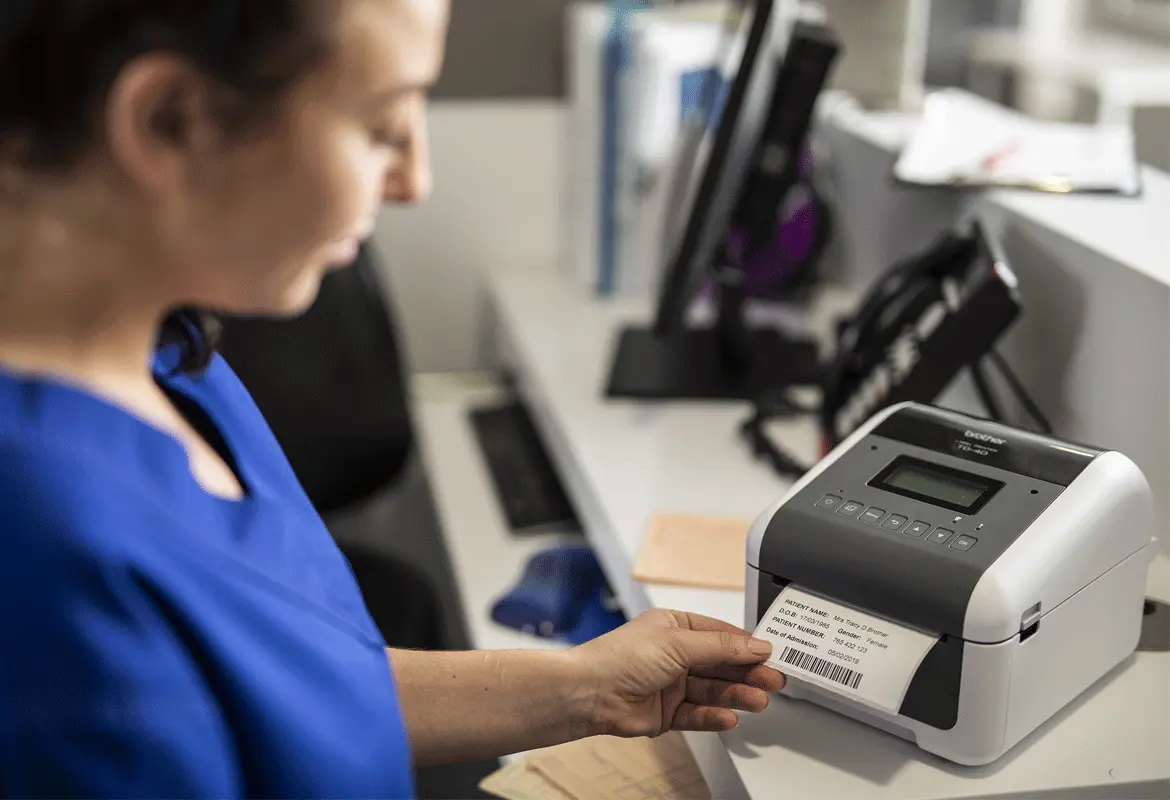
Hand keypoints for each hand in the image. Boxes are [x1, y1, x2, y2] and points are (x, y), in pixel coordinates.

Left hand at [567, 609, 785, 737]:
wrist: (589, 693)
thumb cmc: (621, 657)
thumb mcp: (678, 643)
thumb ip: (721, 646)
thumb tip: (755, 643)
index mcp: (675, 628)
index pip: (720, 635)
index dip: (746, 645)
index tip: (771, 653)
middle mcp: (674, 655)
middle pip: (720, 665)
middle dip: (747, 673)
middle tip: (773, 680)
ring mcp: (671, 685)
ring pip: (712, 691)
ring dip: (736, 695)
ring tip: (758, 700)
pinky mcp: (666, 713)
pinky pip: (697, 714)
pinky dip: (714, 716)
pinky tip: (730, 717)